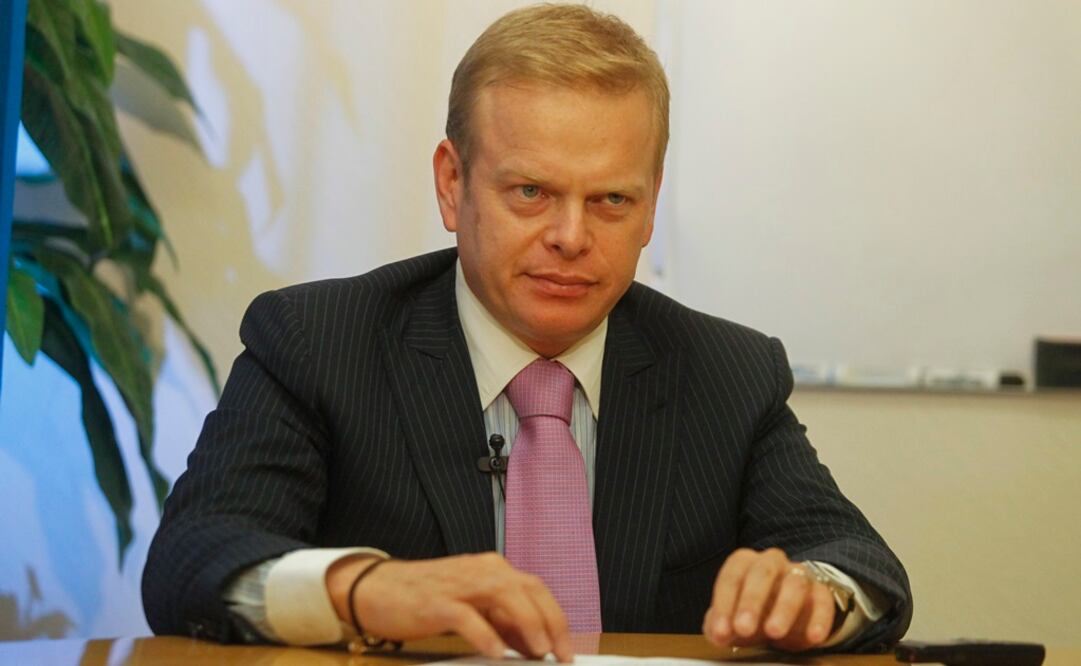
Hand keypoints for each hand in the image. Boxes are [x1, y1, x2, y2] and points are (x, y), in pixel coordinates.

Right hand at [327, 553, 572, 661]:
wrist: (377, 589)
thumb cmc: (426, 597)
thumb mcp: (472, 604)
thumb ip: (501, 619)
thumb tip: (532, 644)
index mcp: (492, 569)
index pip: (536, 588)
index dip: (556, 617)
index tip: (566, 647)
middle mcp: (480, 570)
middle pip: (528, 589)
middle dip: (550, 622)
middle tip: (559, 654)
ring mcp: (458, 584)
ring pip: (504, 595)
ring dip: (526, 624)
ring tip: (537, 651)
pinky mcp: (435, 602)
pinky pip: (466, 616)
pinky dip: (485, 634)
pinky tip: (496, 652)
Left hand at [702, 548, 835, 651]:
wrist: (789, 614)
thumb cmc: (753, 612)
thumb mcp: (732, 618)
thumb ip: (720, 624)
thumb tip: (716, 633)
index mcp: (745, 563)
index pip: (732, 576)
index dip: (723, 604)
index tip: (720, 632)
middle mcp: (772, 562)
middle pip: (762, 572)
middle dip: (751, 601)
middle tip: (743, 629)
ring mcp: (799, 575)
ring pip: (794, 584)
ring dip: (784, 608)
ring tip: (774, 633)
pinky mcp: (821, 593)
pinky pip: (824, 601)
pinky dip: (820, 619)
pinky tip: (813, 638)